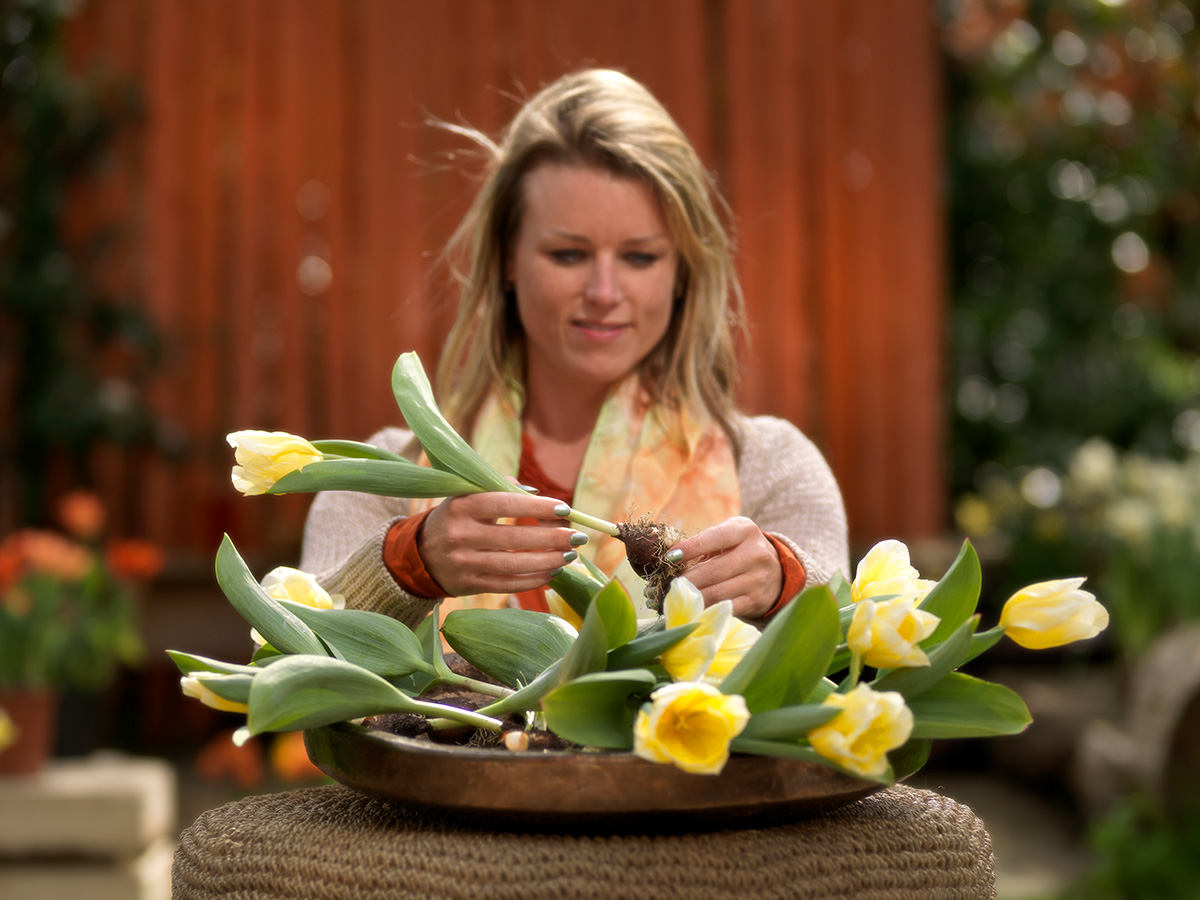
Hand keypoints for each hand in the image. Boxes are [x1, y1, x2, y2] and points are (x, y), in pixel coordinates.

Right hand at [418, 491, 584, 596]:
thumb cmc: (455, 518)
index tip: (565, 509)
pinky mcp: (469, 585)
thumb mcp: (467, 496)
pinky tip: (553, 572)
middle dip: (552, 538)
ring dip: (548, 561)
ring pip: (514, 565)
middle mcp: (460, 535)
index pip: (505, 503)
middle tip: (578, 537)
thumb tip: (536, 494)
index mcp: (461, 506)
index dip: (537, 507)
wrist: (418, 555)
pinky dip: (534, 580)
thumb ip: (500, 487)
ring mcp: (464, 563)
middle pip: (515, 538)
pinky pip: (508, 585)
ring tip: (570, 555)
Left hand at [668, 517, 782, 618]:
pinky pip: (725, 608)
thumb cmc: (740, 550)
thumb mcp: (729, 537)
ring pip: (717, 592)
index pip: (715, 538)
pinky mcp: (756, 600)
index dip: (691, 548)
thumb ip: (704, 544)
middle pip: (713, 570)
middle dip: (686, 579)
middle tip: (666, 584)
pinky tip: (692, 610)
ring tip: (674, 597)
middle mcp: (755, 553)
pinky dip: (705, 610)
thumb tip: (670, 559)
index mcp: (744, 530)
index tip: (670, 557)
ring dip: (692, 597)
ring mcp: (757, 579)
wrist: (777, 572)